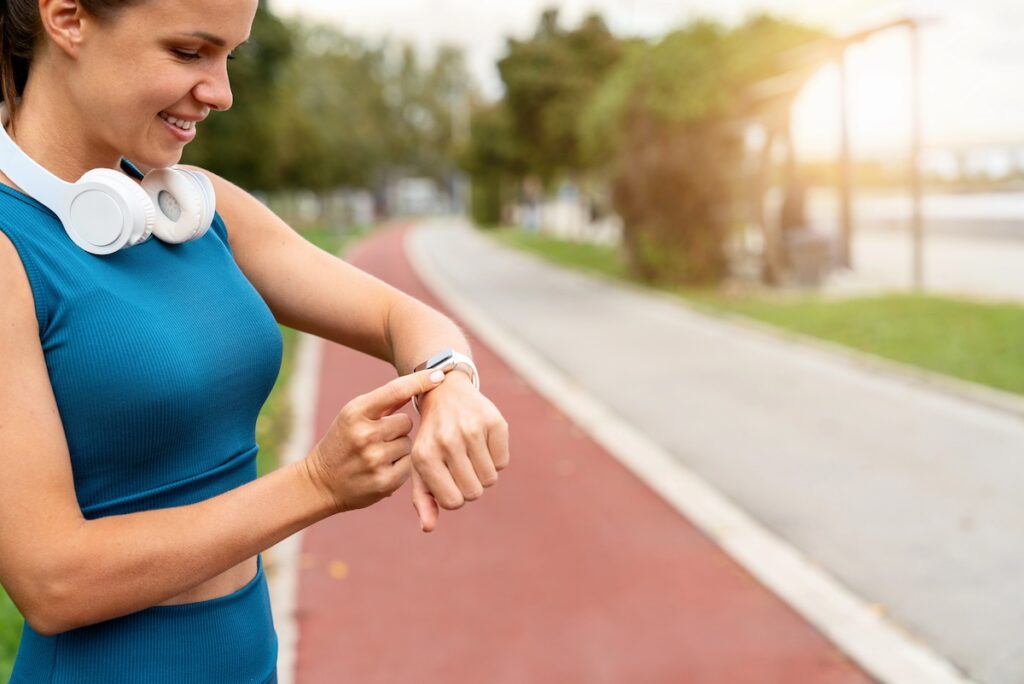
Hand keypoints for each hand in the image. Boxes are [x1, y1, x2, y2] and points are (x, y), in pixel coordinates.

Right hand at [305, 369, 444, 513]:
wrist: (320, 484)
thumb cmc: (342, 442)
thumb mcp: (353, 416)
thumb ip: (384, 402)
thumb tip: (420, 381)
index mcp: (355, 412)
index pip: (395, 390)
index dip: (420, 381)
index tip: (439, 374)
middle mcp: (364, 434)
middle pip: (407, 421)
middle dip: (398, 428)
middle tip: (378, 438)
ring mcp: (374, 459)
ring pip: (409, 444)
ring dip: (399, 448)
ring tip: (377, 454)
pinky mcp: (384, 482)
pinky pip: (410, 465)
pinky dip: (400, 466)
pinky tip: (381, 469)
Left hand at [411, 372, 509, 531]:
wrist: (445, 393)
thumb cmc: (431, 437)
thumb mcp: (420, 465)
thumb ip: (423, 498)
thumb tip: (428, 527)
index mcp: (425, 455)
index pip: (453, 502)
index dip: (455, 497)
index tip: (450, 481)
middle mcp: (447, 441)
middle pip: (474, 492)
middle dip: (471, 485)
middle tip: (462, 467)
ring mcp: (471, 429)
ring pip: (491, 478)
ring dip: (483, 472)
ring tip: (471, 454)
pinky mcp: (493, 421)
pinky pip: (503, 461)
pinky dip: (496, 457)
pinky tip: (482, 442)